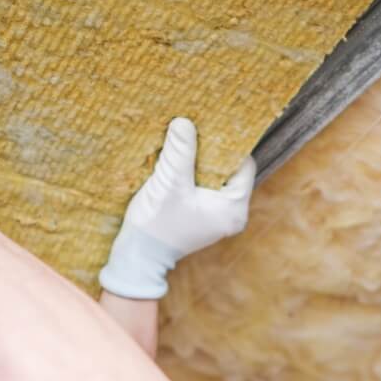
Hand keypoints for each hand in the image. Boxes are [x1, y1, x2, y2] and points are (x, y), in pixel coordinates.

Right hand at [98, 118, 255, 299]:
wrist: (137, 258)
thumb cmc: (156, 225)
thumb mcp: (169, 184)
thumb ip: (180, 152)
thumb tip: (184, 122)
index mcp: (234, 209)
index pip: (243, 164)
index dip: (227, 144)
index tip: (210, 125)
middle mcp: (233, 214)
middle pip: (230, 171)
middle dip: (213, 151)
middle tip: (197, 129)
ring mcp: (219, 218)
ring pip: (216, 178)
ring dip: (201, 162)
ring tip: (187, 142)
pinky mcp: (204, 218)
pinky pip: (205, 188)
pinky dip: (195, 175)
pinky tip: (180, 162)